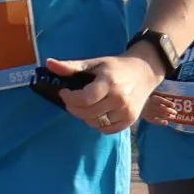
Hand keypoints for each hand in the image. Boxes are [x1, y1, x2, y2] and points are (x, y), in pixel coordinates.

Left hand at [46, 50, 160, 134]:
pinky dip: (98, 124)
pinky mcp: (131, 120)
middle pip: (87, 113)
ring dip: (84, 117)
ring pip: (96, 123)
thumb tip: (48, 64)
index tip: (64, 92)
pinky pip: (107, 130)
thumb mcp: (94, 63)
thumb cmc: (115, 67)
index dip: (69, 98)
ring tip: (84, 106)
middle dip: (73, 108)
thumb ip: (71, 66)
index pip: (84, 99)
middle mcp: (119, 99)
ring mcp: (126, 112)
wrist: (145, 72)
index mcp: (109, 83)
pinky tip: (96, 113)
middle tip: (71, 100)